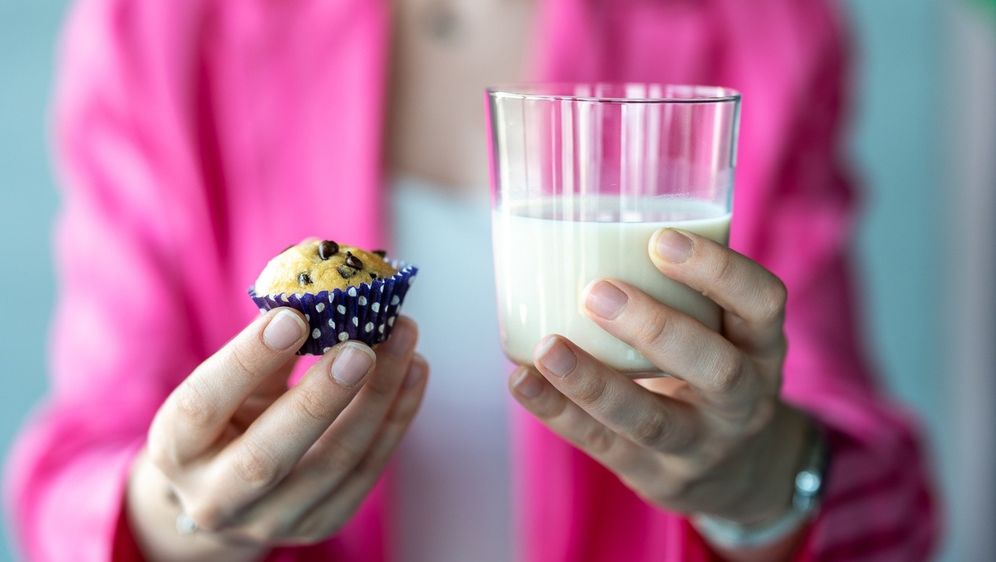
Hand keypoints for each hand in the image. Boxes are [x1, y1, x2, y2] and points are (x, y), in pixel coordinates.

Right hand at [127, 308, 426, 561]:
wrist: (223, 498)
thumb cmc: (223, 423)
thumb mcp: (222, 388)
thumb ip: (262, 353)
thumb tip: (316, 296)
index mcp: (178, 451)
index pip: (205, 406)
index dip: (248, 360)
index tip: (293, 315)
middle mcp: (217, 499)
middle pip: (269, 456)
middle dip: (321, 398)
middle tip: (362, 346)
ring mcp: (272, 520)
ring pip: (335, 463)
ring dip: (377, 398)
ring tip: (403, 340)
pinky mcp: (320, 523)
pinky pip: (368, 471)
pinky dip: (397, 417)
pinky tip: (414, 370)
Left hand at [509, 229, 811, 557]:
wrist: (735, 473)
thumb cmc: (712, 369)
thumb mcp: (725, 332)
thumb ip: (682, 288)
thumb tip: (587, 213)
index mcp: (762, 347)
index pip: (763, 304)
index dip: (719, 272)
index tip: (662, 239)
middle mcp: (743, 401)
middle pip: (715, 369)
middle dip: (655, 328)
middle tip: (597, 291)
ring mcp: (699, 445)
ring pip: (650, 420)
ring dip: (594, 381)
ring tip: (548, 348)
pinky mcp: (651, 474)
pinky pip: (601, 444)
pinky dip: (557, 412)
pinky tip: (522, 380)